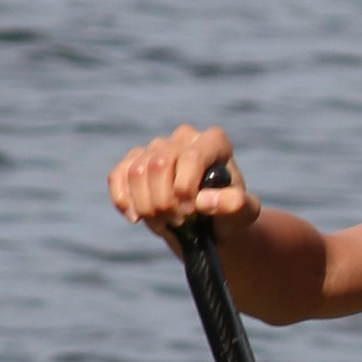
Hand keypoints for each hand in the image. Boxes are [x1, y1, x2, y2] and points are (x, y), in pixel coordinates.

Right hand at [106, 126, 260, 242]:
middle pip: (158, 163)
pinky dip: (122, 199)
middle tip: (178, 222)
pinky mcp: (135, 162)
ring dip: (146, 206)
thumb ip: (235, 205)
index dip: (185, 187)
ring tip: (163, 223)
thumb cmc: (230, 214)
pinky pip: (117, 175)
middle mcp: (184, 138)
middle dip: (164, 201)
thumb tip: (204, 201)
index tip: (190, 212)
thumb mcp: (244, 214)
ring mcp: (157, 147)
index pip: (190, 156)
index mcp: (213, 142)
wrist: (211, 224)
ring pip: (136, 171)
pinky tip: (135, 218)